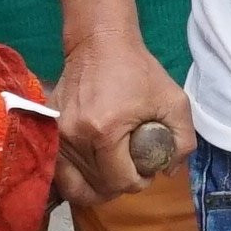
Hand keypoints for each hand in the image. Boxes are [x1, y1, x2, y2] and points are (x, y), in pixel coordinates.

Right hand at [56, 45, 199, 204]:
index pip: (120, 181)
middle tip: (130, 170)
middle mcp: (75, 136)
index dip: (139, 182)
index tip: (146, 168)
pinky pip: (59, 170)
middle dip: (118, 186)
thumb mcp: (174, 101)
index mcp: (105, 131)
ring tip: (111, 173)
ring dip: (96, 185)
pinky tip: (91, 170)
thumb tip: (167, 171)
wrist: (99, 43)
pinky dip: (75, 178)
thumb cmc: (138, 70)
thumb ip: (183, 141)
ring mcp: (56, 134)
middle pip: (96, 187)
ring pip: (74, 184)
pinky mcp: (48, 130)